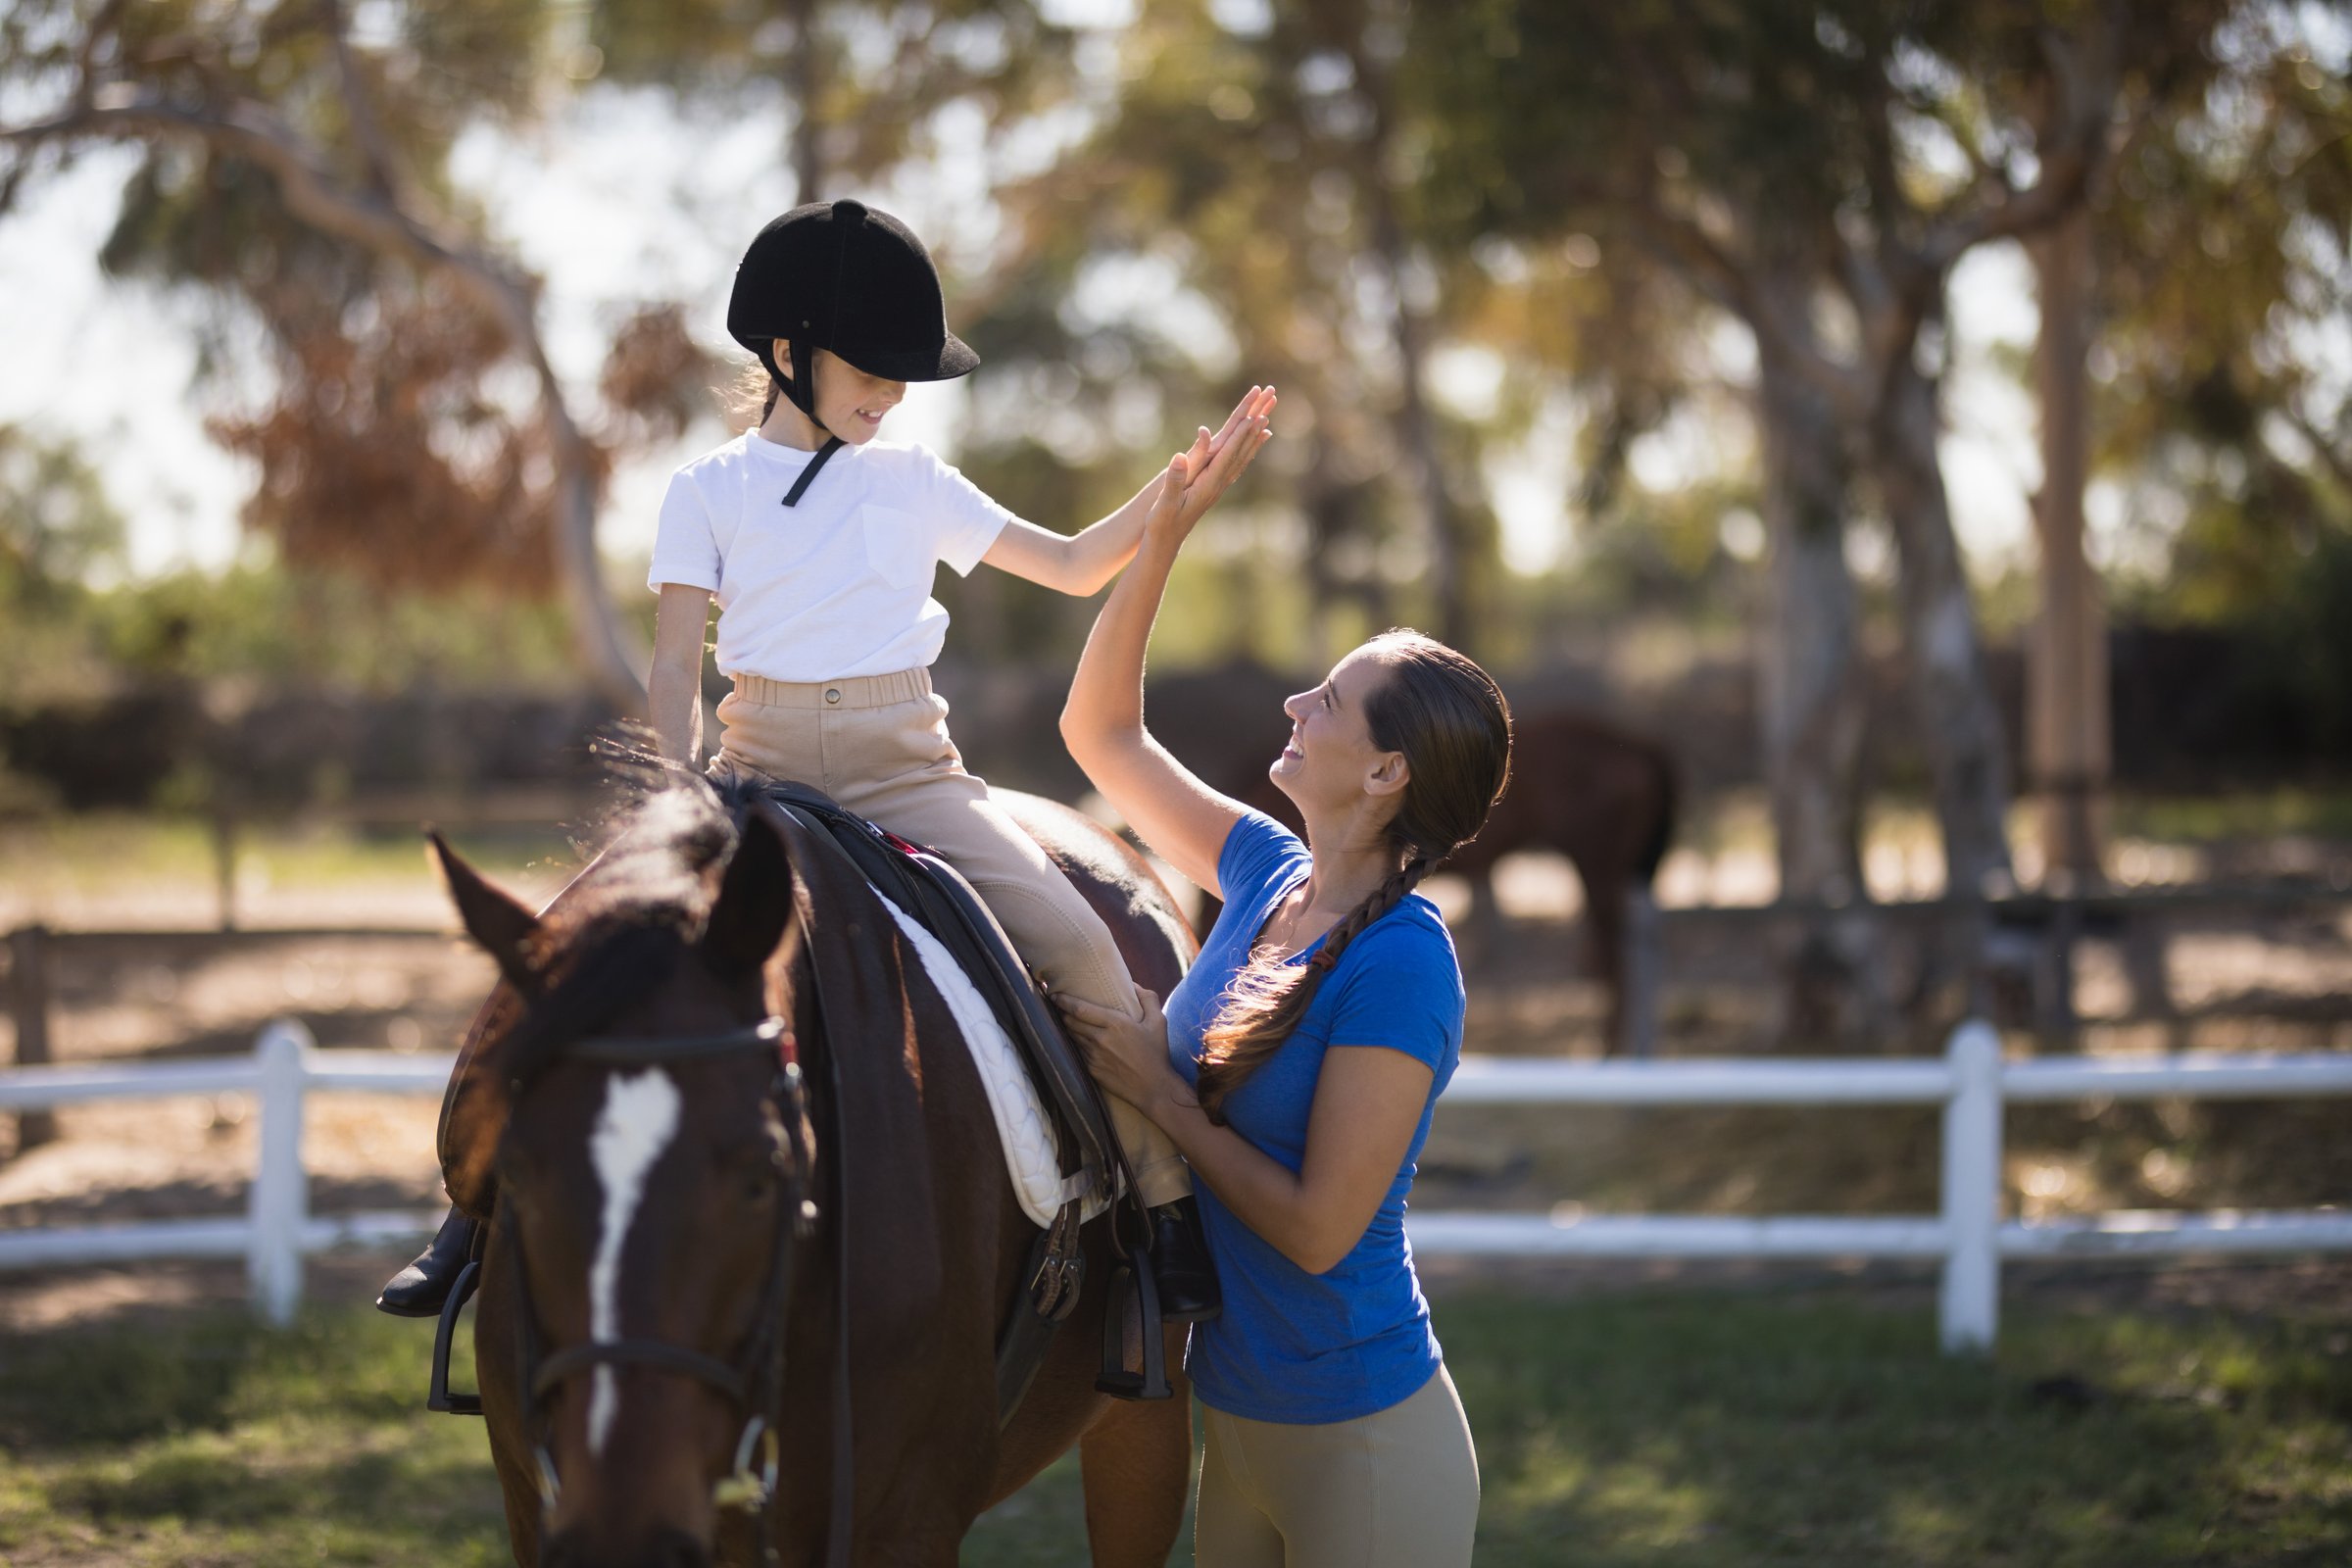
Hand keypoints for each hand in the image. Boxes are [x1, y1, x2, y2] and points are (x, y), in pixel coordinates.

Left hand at [1054, 985, 1186, 1123]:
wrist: (1153, 1088)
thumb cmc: (1156, 1053)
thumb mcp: (1158, 1022)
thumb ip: (1147, 998)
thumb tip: (1133, 985)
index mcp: (1115, 1024)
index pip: (1080, 1009)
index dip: (1064, 1001)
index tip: (1055, 994)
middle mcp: (1100, 1039)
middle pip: (1070, 1022)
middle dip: (1061, 1012)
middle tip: (1056, 1003)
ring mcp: (1094, 1056)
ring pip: (1072, 1036)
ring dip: (1067, 1027)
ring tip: (1064, 1018)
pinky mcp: (1092, 1070)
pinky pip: (1078, 1051)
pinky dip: (1075, 1042)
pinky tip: (1076, 1038)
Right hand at [1143, 385, 1275, 550]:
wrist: (1166, 542)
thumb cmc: (1162, 522)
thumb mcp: (1165, 501)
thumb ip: (1174, 479)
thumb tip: (1180, 456)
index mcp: (1208, 485)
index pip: (1228, 455)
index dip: (1241, 435)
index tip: (1254, 416)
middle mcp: (1218, 485)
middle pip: (1241, 452)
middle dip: (1253, 429)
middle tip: (1268, 406)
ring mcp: (1218, 487)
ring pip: (1241, 457)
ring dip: (1253, 437)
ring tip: (1266, 418)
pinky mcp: (1213, 488)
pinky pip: (1234, 465)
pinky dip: (1245, 451)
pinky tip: (1250, 446)